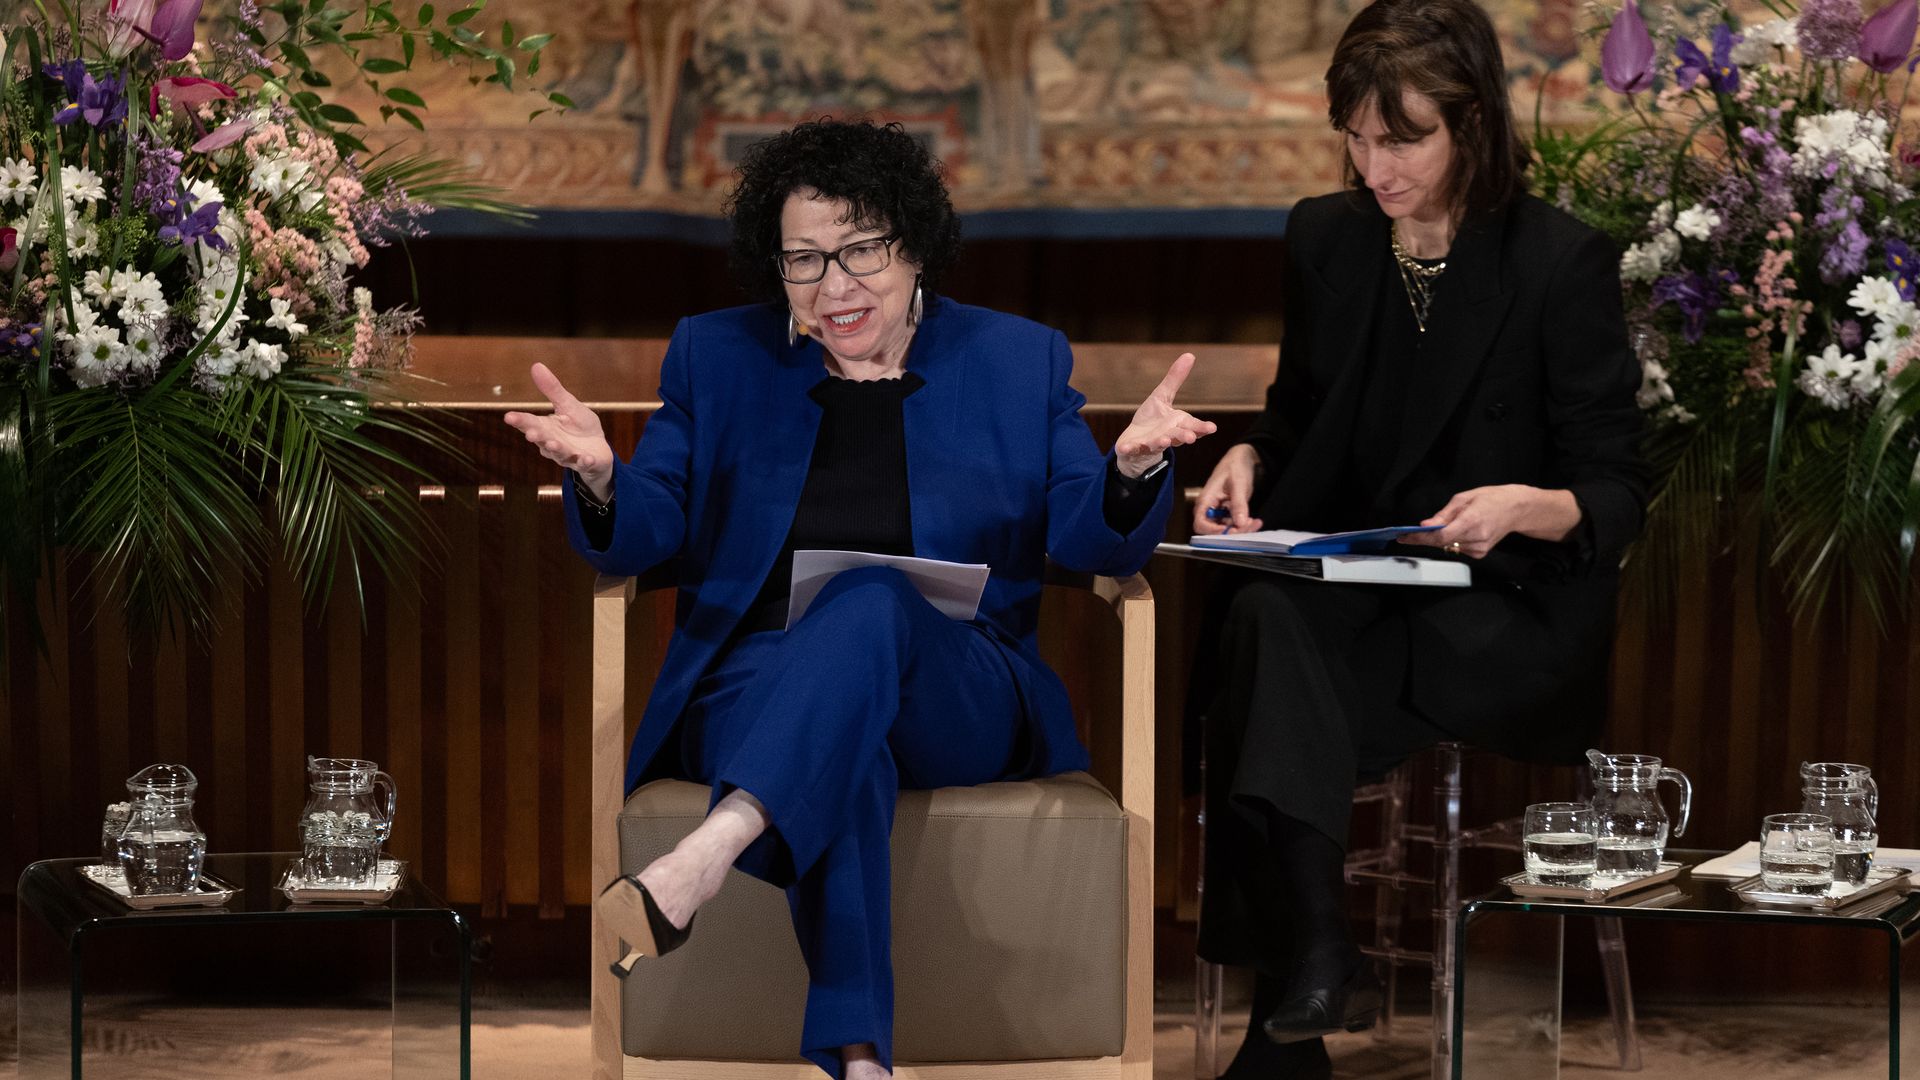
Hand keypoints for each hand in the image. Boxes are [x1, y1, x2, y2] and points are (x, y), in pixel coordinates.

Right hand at [503, 362, 615, 500]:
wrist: (599, 448)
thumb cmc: (580, 425)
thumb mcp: (567, 404)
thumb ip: (552, 389)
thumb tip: (536, 365)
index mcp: (546, 428)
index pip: (530, 423)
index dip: (520, 421)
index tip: (508, 416)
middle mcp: (553, 444)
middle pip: (543, 440)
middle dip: (537, 437)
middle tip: (531, 433)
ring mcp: (569, 455)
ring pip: (560, 454)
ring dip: (557, 450)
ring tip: (554, 444)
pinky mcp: (586, 463)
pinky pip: (585, 463)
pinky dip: (585, 461)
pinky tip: (587, 458)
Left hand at [1115, 352, 1217, 478]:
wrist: (1134, 441)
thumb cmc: (1153, 419)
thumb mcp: (1162, 396)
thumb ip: (1175, 379)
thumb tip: (1190, 355)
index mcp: (1176, 424)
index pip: (1192, 426)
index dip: (1202, 427)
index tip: (1212, 428)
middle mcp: (1166, 436)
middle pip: (1177, 436)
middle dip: (1183, 436)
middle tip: (1191, 437)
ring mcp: (1150, 444)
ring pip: (1157, 444)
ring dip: (1160, 443)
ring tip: (1163, 441)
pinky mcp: (1133, 449)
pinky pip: (1131, 450)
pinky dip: (1129, 449)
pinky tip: (1126, 447)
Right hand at [1192, 443, 1263, 534]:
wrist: (1241, 459)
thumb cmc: (1234, 466)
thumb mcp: (1238, 484)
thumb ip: (1238, 504)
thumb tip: (1240, 523)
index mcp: (1205, 500)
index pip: (1201, 524)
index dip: (1213, 531)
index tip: (1230, 530)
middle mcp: (1209, 509)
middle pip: (1214, 531)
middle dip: (1231, 532)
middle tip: (1248, 525)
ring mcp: (1219, 512)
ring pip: (1226, 530)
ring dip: (1241, 530)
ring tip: (1255, 522)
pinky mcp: (1228, 513)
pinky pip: (1234, 525)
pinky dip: (1244, 525)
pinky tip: (1253, 521)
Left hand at [1399, 484, 1581, 558]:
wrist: (1517, 509)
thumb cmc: (1492, 498)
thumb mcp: (1465, 498)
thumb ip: (1444, 515)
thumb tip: (1426, 525)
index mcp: (1472, 520)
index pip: (1441, 536)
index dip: (1421, 538)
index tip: (1405, 537)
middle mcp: (1477, 537)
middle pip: (1442, 543)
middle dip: (1424, 538)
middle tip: (1408, 534)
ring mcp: (1480, 547)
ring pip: (1449, 546)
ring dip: (1439, 539)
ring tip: (1442, 526)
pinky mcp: (1481, 553)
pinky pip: (1458, 549)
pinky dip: (1452, 541)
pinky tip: (1460, 531)